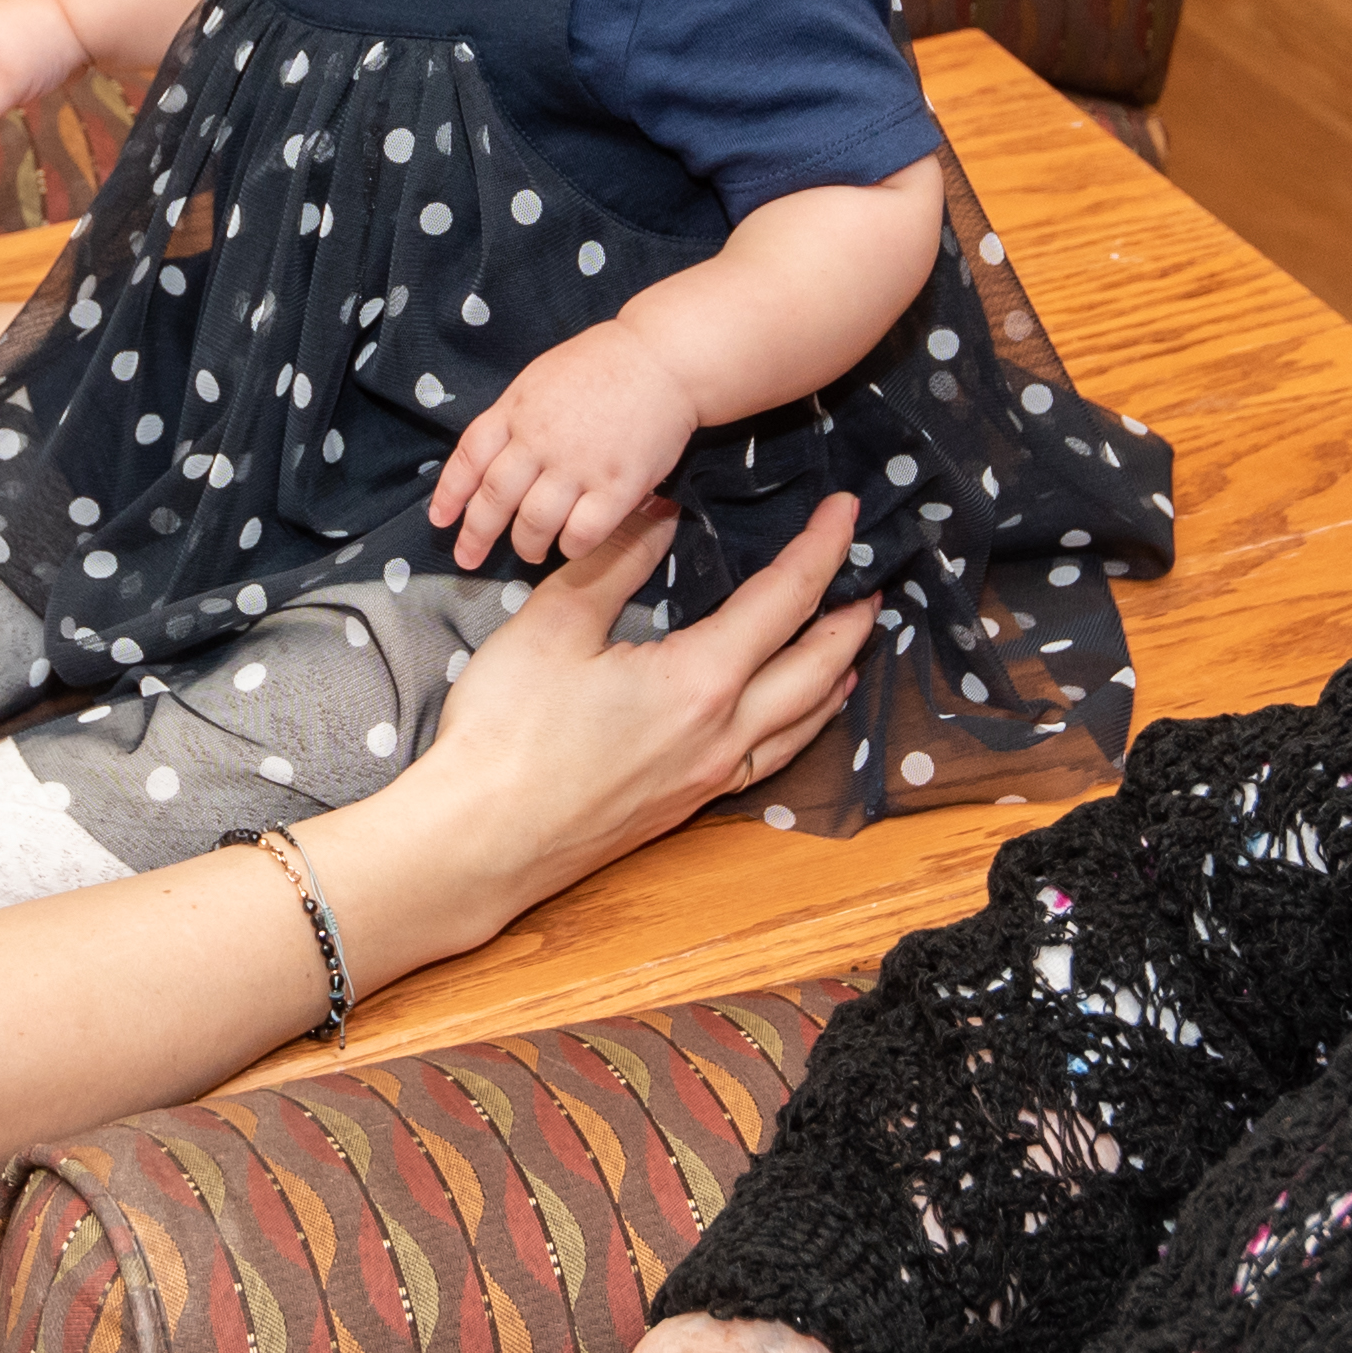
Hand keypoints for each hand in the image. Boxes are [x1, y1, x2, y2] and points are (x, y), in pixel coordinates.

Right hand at [363, 496, 871, 937]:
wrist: (479, 842)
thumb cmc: (506, 733)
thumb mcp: (553, 624)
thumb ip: (616, 560)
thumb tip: (662, 513)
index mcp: (700, 680)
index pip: (784, 600)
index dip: (822, 549)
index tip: (846, 511)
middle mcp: (724, 733)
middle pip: (817, 667)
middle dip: (850, 618)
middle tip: (872, 580)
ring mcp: (709, 777)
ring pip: (805, 721)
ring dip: (837, 675)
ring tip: (853, 646)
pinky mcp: (686, 807)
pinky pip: (772, 759)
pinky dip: (803, 727)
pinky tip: (797, 720)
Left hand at [429, 323, 699, 567]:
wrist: (663, 357)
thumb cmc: (605, 364)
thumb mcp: (541, 377)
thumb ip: (515, 416)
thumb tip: (490, 457)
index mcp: (517, 409)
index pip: (469, 458)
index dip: (450, 494)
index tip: (440, 521)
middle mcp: (540, 439)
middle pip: (495, 498)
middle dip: (477, 535)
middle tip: (469, 558)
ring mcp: (579, 464)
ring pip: (535, 523)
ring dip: (527, 545)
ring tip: (531, 551)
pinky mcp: (618, 485)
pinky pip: (583, 532)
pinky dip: (572, 545)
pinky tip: (572, 544)